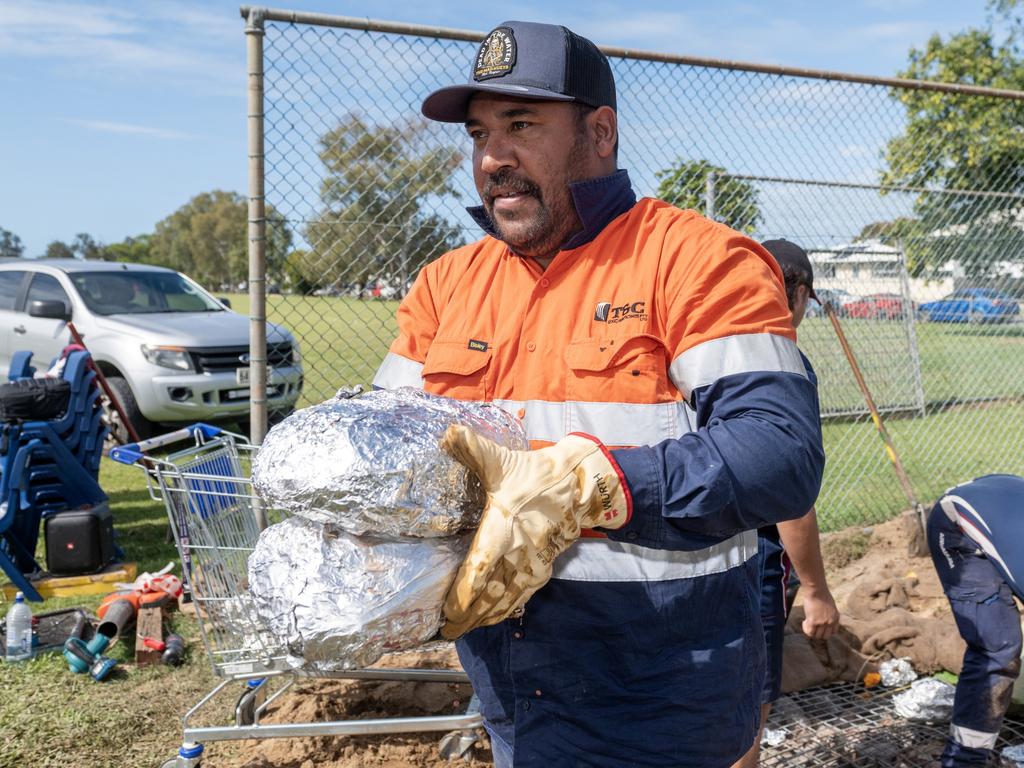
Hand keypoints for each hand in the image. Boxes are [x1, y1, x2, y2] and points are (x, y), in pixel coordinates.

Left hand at [439, 426, 630, 638]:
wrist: (579, 485)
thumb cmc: (535, 474)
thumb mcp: (502, 460)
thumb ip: (472, 449)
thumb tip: (447, 432)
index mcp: (503, 529)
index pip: (481, 569)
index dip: (464, 593)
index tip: (447, 612)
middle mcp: (517, 553)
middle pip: (489, 595)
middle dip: (467, 617)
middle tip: (445, 632)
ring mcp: (532, 564)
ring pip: (505, 601)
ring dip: (483, 618)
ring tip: (461, 632)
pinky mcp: (542, 568)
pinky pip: (521, 597)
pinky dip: (505, 612)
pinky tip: (492, 620)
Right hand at [801, 587, 839, 639]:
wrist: (816, 590)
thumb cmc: (821, 594)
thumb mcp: (830, 606)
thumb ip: (828, 614)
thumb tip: (822, 618)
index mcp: (836, 618)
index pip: (833, 632)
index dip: (825, 631)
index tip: (820, 626)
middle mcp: (830, 622)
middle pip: (825, 636)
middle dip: (818, 632)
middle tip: (813, 626)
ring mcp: (822, 622)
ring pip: (816, 636)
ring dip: (811, 631)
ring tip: (807, 623)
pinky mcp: (813, 621)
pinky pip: (809, 632)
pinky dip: (806, 629)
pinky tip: (804, 622)